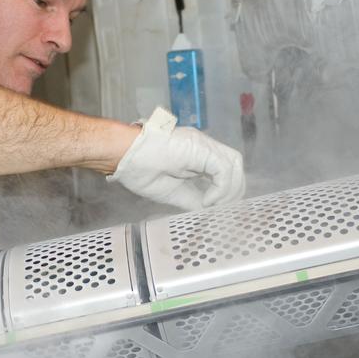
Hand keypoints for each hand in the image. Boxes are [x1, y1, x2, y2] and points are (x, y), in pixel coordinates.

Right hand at [109, 107, 244, 209]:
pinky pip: (223, 168)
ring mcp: (202, 145)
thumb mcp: (174, 192)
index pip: (225, 169)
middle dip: (234, 190)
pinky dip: (221, 188)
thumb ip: (194, 199)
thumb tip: (208, 212)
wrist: (123, 156)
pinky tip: (207, 200)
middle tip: (221, 209)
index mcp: (197, 155)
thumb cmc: (140, 169)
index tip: (217, 209)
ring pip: (234, 163)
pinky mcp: (200, 148)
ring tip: (213, 205)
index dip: (228, 190)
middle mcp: (203, 147)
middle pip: (235, 164)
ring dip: (230, 189)